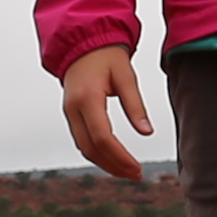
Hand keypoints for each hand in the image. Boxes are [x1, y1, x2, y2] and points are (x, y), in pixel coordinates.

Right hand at [59, 44, 151, 184]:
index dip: (120, 157)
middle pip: (91, 148)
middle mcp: (74, 108)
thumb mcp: (126, 76)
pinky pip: (81, 140)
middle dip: (113, 166)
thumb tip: (147, 132)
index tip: (137, 167)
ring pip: (84, 148)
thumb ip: (135, 105)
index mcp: (88, 98)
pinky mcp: (71, 114)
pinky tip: (113, 159)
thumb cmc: (106, 56)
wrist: (83, 42)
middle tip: (135, 174)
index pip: (103, 137)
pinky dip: (97, 153)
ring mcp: (69, 112)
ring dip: (104, 163)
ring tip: (127, 171)